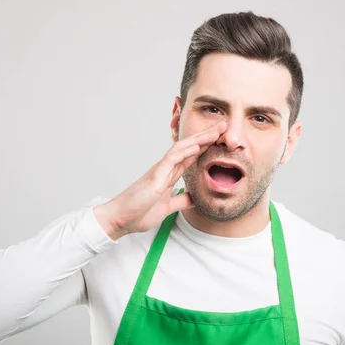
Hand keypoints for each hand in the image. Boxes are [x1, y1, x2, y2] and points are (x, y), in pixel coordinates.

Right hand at [93, 121, 226, 239]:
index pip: (191, 156)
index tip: (220, 138)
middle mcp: (165, 168)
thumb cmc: (139, 212)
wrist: (120, 218)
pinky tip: (196, 145)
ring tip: (215, 130)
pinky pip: (170, 159)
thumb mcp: (167, 207)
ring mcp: (159, 170)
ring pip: (182, 148)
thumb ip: (180, 200)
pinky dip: (184, 151)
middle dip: (207, 136)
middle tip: (224, 125)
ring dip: (199, 138)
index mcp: (169, 175)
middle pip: (189, 148)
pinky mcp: (154, 176)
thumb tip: (194, 198)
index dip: (206, 146)